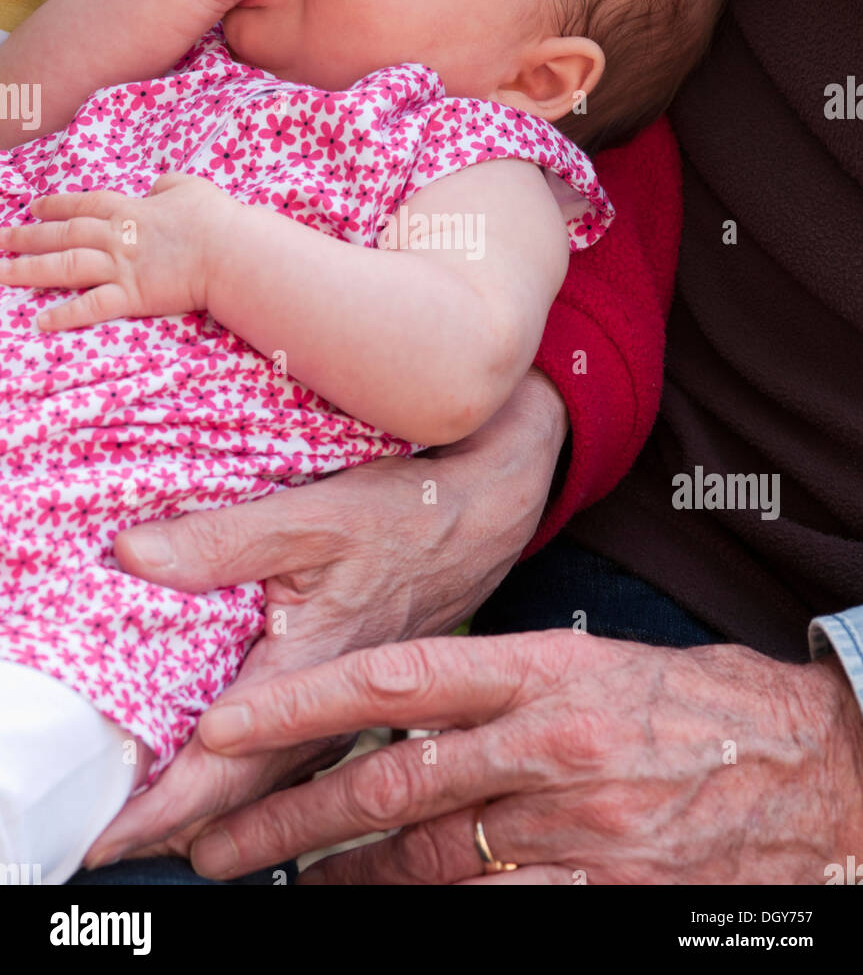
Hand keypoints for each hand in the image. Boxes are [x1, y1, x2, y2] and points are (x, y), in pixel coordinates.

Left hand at [0, 173, 229, 330]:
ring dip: (30, 269)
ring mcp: (122, 267)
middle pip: (64, 235)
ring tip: (2, 273)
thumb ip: (167, 185)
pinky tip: (42, 321)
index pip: (83, 204)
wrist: (230, 250)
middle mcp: (117, 237)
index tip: (33, 207)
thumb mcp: (190, 187)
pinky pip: (92, 306)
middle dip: (28, 237)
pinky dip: (66, 314)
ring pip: (65, 266)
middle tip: (1, 239)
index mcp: (130, 210)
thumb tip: (156, 186)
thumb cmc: (216, 218)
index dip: (56, 205)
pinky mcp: (133, 296)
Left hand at [83, 367, 568, 866]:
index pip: (223, 767)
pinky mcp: (363, 695)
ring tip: (163, 837)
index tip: (109, 839)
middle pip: (244, 795)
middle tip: (114, 848)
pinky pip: (305, 761)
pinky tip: (236, 786)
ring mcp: (353, 710)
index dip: (160, 810)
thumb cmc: (409, 511)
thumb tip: (132, 555)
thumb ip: (224, 540)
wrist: (489, 511)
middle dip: (176, 828)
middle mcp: (335, 712)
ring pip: (277, 785)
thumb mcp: (315, 514)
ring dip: (219, 814)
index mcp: (314, 671)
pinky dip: (258, 782)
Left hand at [181, 631, 862, 884]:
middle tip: (224, 841)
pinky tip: (393, 907)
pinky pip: (498, 907)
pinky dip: (437, 910)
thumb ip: (508, 684)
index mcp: (547, 667)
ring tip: (298, 879)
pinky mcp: (606, 888)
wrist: (814, 764)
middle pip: (394, 784)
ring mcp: (578, 824)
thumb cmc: (701, 701)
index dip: (303, 703)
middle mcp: (552, 743)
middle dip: (294, 817)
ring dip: (352, 873)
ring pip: (431, 858)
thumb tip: (416, 712)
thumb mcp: (601, 661)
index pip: (398, 679)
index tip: (230, 725)